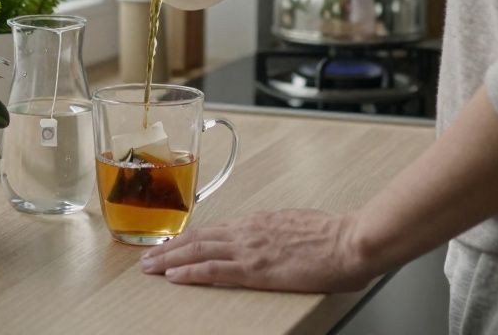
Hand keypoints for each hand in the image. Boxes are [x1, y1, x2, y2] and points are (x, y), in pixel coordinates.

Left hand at [138, 209, 376, 292]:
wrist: (351, 241)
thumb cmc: (334, 237)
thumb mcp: (299, 227)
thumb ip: (280, 232)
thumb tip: (275, 239)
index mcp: (259, 222)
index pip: (214, 230)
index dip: (189, 237)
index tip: (171, 243)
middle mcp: (248, 231)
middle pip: (198, 238)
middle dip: (169, 247)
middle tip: (147, 256)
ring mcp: (250, 248)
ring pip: (198, 251)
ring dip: (170, 258)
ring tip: (150, 267)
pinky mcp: (256, 268)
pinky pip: (215, 269)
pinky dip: (190, 272)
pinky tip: (173, 276)